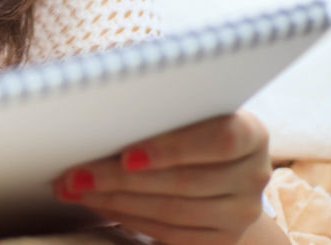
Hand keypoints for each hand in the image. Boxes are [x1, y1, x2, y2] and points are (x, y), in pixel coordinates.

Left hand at [52, 110, 272, 244]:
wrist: (213, 160)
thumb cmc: (185, 117)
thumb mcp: (180, 100)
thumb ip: (155, 98)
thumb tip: (101, 102)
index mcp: (251, 132)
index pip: (220, 141)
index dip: (173, 149)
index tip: (127, 155)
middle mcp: (255, 175)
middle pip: (185, 182)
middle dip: (120, 179)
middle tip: (75, 174)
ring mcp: (242, 212)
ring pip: (173, 211)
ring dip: (116, 201)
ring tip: (75, 188)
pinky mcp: (222, 239)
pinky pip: (171, 234)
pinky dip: (129, 219)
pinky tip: (99, 204)